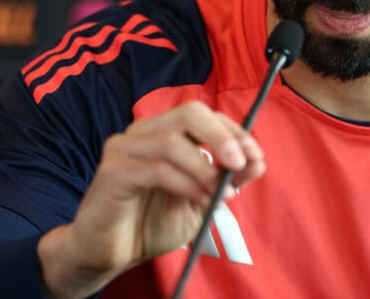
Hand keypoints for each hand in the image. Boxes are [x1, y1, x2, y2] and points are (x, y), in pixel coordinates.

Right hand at [37, 101, 265, 298]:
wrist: (110, 255)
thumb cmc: (150, 223)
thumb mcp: (200, 201)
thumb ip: (226, 179)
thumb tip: (259, 162)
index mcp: (162, 132)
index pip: (203, 115)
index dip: (233, 131)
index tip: (255, 156)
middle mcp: (142, 133)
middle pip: (189, 113)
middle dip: (221, 137)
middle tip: (240, 164)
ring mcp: (124, 149)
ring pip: (173, 142)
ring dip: (205, 169)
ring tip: (221, 195)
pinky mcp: (112, 172)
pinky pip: (157, 170)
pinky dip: (187, 185)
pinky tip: (201, 202)